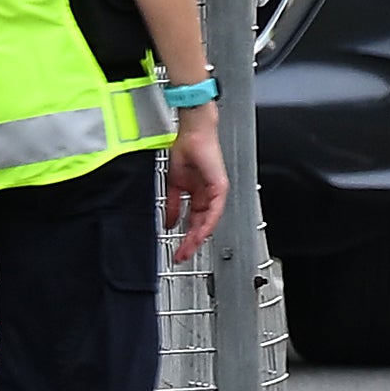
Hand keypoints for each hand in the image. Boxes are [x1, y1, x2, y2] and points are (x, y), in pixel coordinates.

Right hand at [162, 116, 230, 267]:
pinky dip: (207, 223)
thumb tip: (169, 223)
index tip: (178, 250)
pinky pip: (215, 210)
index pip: (194, 222)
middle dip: (191, 242)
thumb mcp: (174, 185)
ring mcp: (215, 192)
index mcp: (198, 195)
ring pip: (209, 222)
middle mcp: (208, 196)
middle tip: (181, 256)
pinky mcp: (220, 187)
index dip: (186, 237)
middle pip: (201, 226)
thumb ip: (173, 206)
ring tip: (188, 249)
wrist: (191, 135)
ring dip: (198, 237)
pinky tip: (199, 233)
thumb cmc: (185, 152)